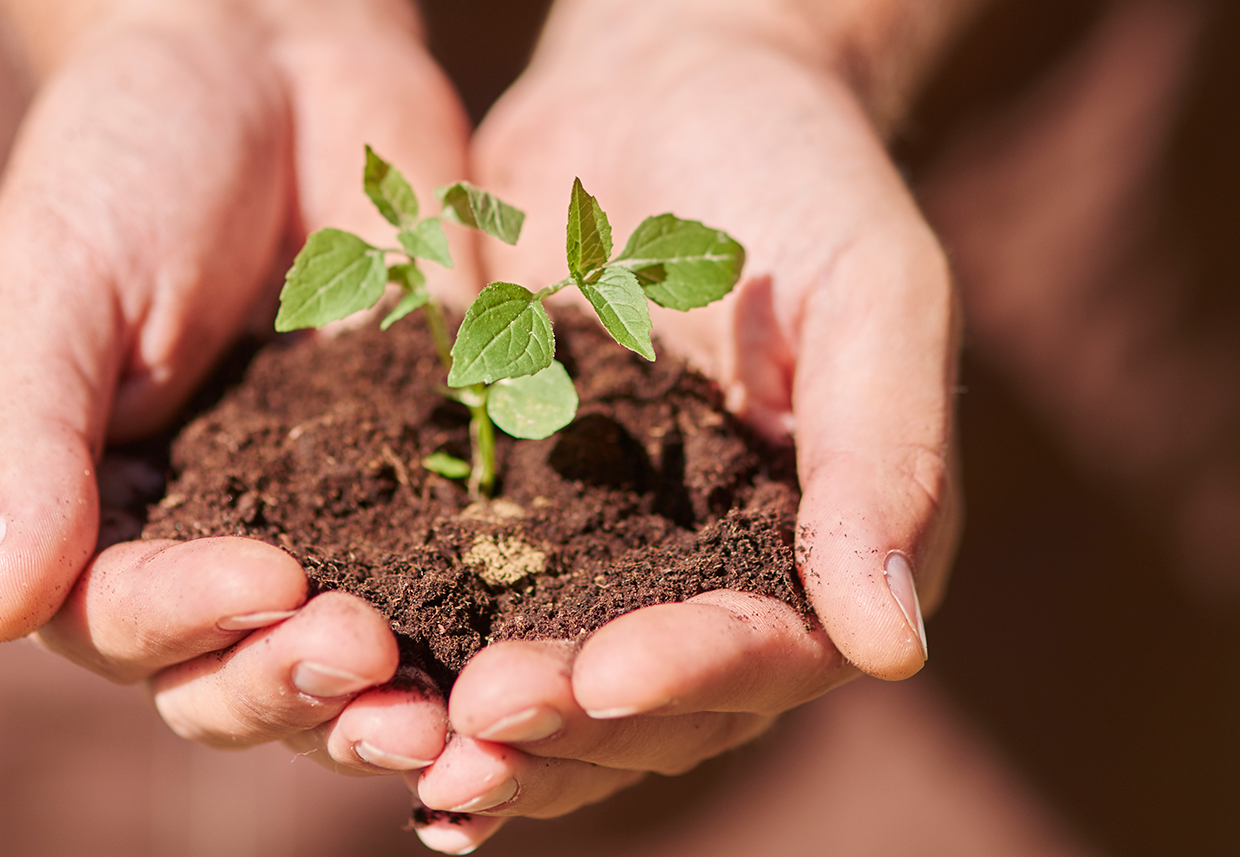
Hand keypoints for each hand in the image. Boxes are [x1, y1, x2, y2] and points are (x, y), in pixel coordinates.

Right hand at [0, 0, 470, 772]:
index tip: (270, 581)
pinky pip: (459, 580)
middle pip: (237, 681)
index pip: (125, 626)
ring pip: (349, 670)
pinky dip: (487, 626)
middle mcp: (209, 552)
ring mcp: (329, 530)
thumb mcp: (51, 287)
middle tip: (370, 658)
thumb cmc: (127, 163)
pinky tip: (531, 642)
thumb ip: (20, 444)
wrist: (273, 59)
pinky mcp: (433, 488)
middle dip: (298, 687)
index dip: (192, 626)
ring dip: (390, 704)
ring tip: (451, 710)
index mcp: (96, 522)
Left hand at [409, 0, 962, 847]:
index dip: (693, 674)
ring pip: (553, 689)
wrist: (666, 85)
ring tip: (405, 733)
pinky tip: (349, 693)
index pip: (771, 650)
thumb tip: (890, 651)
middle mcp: (714, 581)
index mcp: (822, 548)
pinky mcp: (506, 517)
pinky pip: (463, 609)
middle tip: (480, 713)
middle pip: (652, 706)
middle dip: (569, 721)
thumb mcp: (871, 293)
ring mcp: (605, 560)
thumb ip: (885, 459)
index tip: (607, 674)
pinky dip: (418, 662)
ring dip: (489, 727)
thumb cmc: (799, 173)